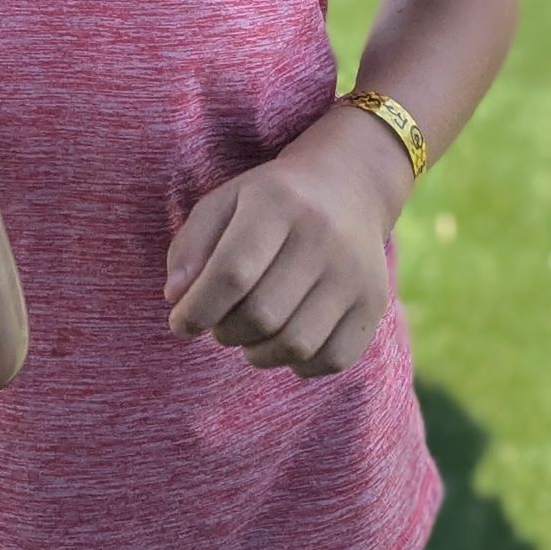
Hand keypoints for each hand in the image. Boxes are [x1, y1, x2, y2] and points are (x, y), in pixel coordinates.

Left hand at [161, 104, 411, 376]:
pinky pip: (331, 359)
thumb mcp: (224, 202)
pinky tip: (284, 341)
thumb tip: (176, 299)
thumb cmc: (270, 201)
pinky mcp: (374, 302)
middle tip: (220, 323)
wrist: (348, 185)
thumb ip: (190, 246)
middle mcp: (322, 235)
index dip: (198, 309)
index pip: (232, 273)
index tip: (181, 323)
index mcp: (277, 202)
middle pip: (262, 314)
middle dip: (226, 331)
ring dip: (258, 352)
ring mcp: (354, 272)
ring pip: (295, 344)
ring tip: (248, 333)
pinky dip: (298, 364)